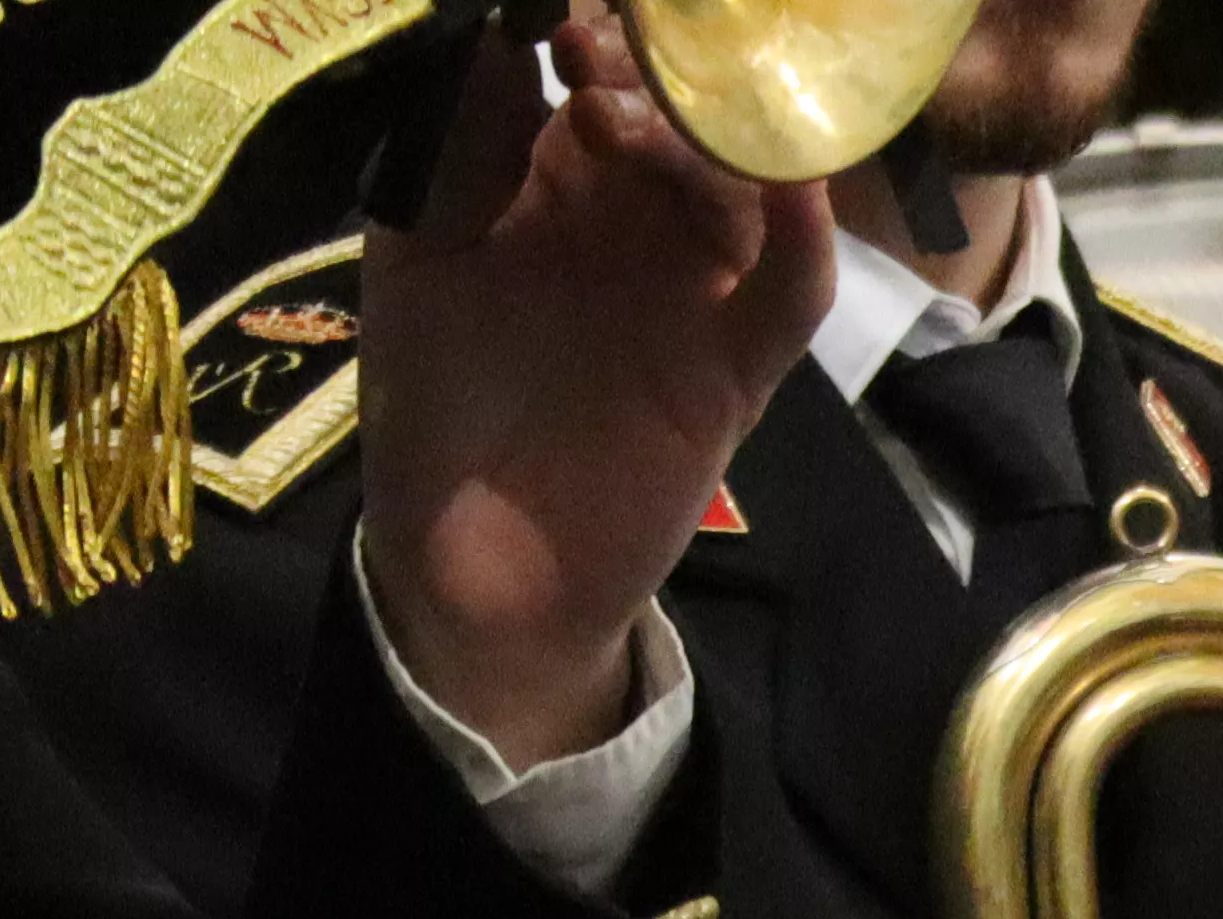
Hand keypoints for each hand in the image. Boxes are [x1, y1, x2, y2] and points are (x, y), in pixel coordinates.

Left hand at [356, 16, 826, 775]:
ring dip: (713, 134)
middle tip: (612, 46)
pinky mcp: (737, 366)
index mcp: (543, 176)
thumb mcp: (418, 246)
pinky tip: (792, 183)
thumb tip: (492, 27)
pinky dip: (804, 237)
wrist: (476, 560)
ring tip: (664, 111)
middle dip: (653, 65)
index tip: (568, 9)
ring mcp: (691, 287)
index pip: (584, 67)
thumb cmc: (435, 398)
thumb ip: (457, 142)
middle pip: (675, 110)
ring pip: (738, 183)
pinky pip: (788, 292)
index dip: (584, 25)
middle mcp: (628, 216)